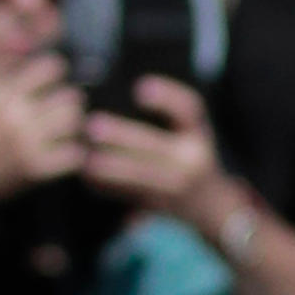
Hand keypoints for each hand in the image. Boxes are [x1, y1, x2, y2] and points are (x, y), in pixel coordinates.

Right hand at [0, 46, 89, 202]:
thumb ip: (0, 75)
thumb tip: (26, 52)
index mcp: (4, 96)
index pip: (49, 69)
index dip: (57, 71)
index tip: (56, 78)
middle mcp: (17, 118)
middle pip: (69, 96)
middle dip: (69, 99)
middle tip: (64, 105)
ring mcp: (28, 144)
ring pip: (74, 123)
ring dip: (73, 125)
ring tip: (65, 127)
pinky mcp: (37, 169)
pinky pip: (73, 155)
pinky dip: (72, 153)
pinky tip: (64, 151)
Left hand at [81, 71, 228, 225]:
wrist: (209, 204)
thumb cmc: (188, 154)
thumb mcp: (189, 130)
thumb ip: (166, 112)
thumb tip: (126, 92)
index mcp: (197, 133)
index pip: (188, 109)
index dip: (166, 98)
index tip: (139, 89)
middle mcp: (192, 159)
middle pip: (155, 146)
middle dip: (122, 136)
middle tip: (92, 126)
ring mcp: (178, 186)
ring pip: (140, 176)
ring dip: (110, 167)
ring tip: (85, 159)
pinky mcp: (161, 205)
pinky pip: (130, 195)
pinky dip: (106, 187)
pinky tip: (87, 177)